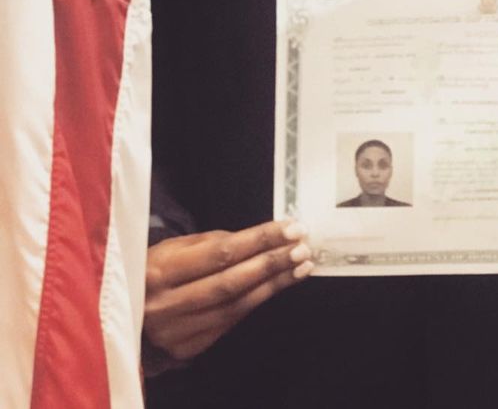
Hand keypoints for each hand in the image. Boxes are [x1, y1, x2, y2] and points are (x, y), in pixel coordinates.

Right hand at [144, 219, 313, 361]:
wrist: (116, 322)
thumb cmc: (148, 274)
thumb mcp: (169, 248)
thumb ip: (209, 243)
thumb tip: (255, 239)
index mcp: (160, 271)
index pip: (220, 253)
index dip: (259, 240)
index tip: (290, 228)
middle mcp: (168, 304)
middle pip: (232, 282)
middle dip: (272, 263)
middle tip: (303, 247)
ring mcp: (178, 332)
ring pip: (235, 306)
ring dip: (273, 284)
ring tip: (300, 266)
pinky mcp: (188, 349)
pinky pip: (229, 322)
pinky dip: (256, 301)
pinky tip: (276, 286)